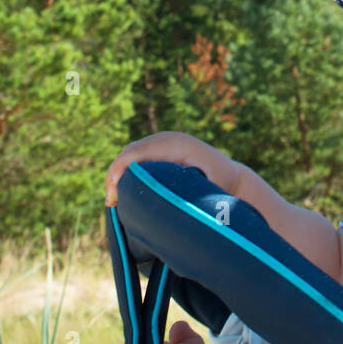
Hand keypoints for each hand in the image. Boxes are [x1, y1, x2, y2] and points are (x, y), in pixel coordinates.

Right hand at [105, 131, 244, 206]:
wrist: (232, 177)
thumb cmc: (221, 188)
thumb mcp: (208, 192)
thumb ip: (187, 195)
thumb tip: (162, 205)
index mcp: (178, 144)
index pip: (139, 151)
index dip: (121, 169)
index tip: (114, 193)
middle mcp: (167, 139)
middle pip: (130, 151)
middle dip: (115, 174)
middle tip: (110, 202)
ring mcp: (163, 142)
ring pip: (130, 154)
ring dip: (118, 174)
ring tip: (113, 200)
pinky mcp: (160, 150)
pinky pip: (136, 157)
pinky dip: (125, 172)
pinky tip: (121, 191)